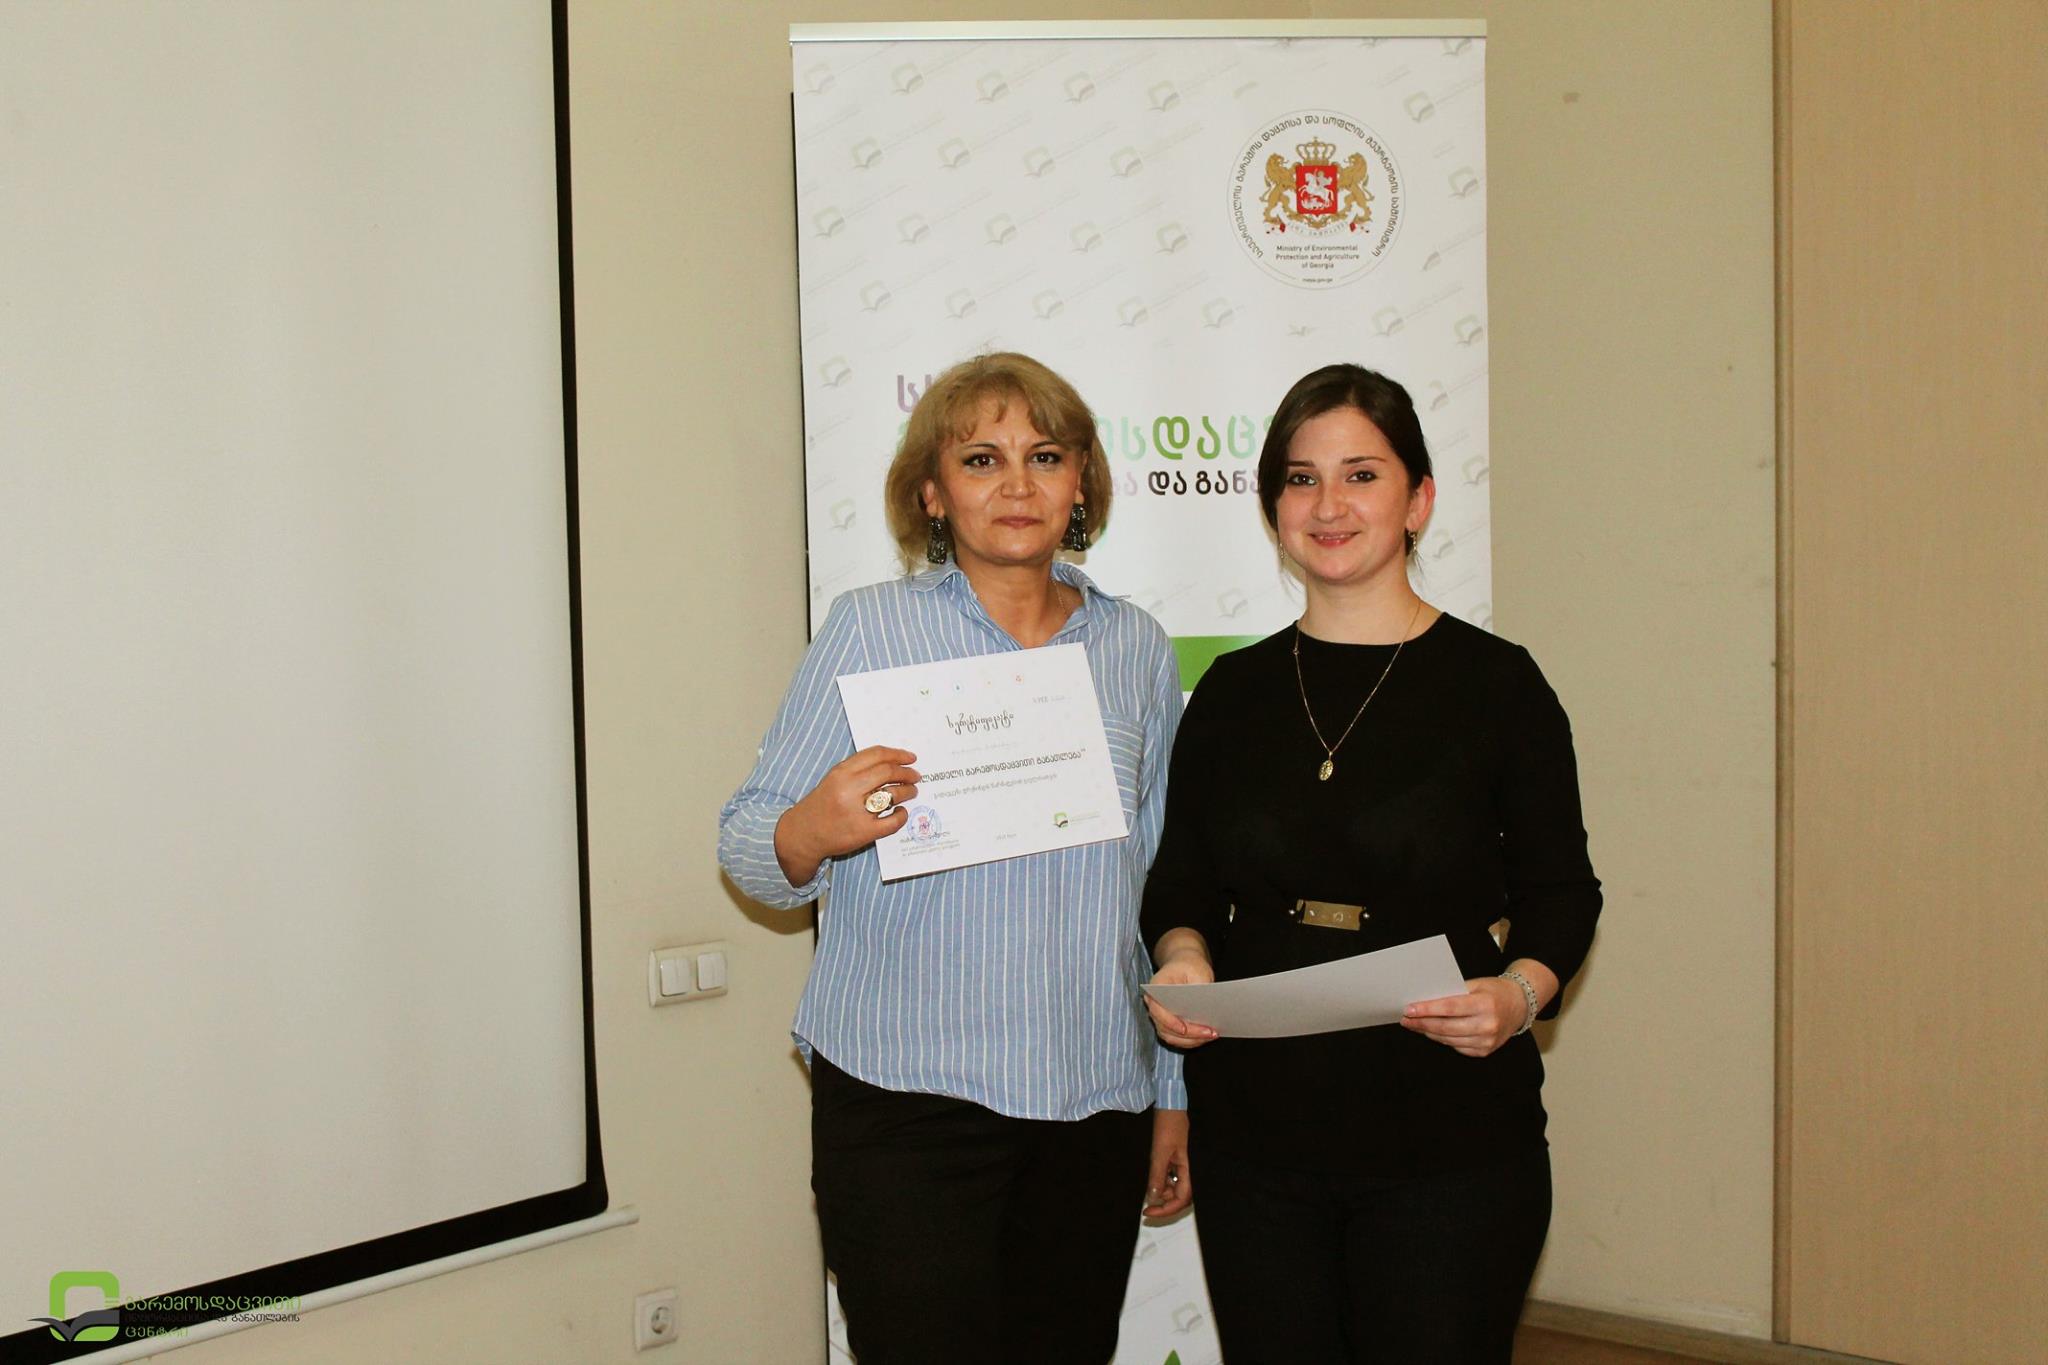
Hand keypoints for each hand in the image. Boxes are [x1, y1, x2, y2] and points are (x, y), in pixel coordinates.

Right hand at [773, 746, 918, 886]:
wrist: (803, 833)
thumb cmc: (822, 804)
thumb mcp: (834, 778)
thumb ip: (858, 769)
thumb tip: (892, 762)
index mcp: (842, 772)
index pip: (877, 755)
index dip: (898, 754)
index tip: (911, 758)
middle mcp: (849, 790)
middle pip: (888, 772)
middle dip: (907, 773)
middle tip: (915, 776)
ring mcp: (856, 812)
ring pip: (893, 795)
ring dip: (908, 792)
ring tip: (911, 792)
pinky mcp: (863, 832)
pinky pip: (892, 822)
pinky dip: (901, 815)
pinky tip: (901, 812)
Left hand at [1143, 1108, 1191, 1218]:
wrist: (1169, 1106)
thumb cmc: (1168, 1125)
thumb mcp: (1160, 1152)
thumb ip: (1157, 1176)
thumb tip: (1153, 1199)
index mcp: (1189, 1169)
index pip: (1182, 1199)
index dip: (1166, 1210)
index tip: (1148, 1213)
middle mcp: (1189, 1171)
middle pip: (1179, 1198)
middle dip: (1163, 1203)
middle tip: (1145, 1205)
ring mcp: (1183, 1166)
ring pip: (1173, 1189)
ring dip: (1160, 1191)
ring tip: (1148, 1184)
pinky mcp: (1176, 1161)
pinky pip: (1170, 1179)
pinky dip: (1160, 1181)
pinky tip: (1152, 1177)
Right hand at [1144, 929, 1217, 1048]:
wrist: (1184, 965)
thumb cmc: (1190, 966)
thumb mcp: (1199, 972)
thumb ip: (1200, 990)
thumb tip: (1207, 1010)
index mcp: (1155, 987)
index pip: (1157, 1010)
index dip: (1170, 1022)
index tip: (1185, 1029)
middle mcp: (1154, 1004)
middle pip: (1165, 1028)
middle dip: (1189, 1034)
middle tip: (1211, 1032)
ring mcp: (1160, 1016)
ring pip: (1171, 1037)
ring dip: (1192, 1040)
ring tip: (1212, 1035)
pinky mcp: (1170, 1024)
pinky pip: (1178, 1038)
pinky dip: (1192, 1040)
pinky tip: (1207, 1035)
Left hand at [1400, 976, 1529, 1057]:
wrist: (1519, 1005)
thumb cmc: (1493, 991)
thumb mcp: (1476, 984)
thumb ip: (1453, 992)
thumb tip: (1424, 1001)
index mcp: (1485, 1004)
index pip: (1450, 1008)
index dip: (1427, 1009)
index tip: (1409, 1009)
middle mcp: (1488, 1025)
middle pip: (1446, 1027)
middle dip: (1422, 1023)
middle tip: (1405, 1019)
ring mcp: (1487, 1041)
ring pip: (1448, 1040)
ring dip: (1429, 1032)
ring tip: (1414, 1025)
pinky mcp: (1485, 1051)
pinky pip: (1456, 1047)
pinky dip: (1442, 1039)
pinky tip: (1432, 1032)